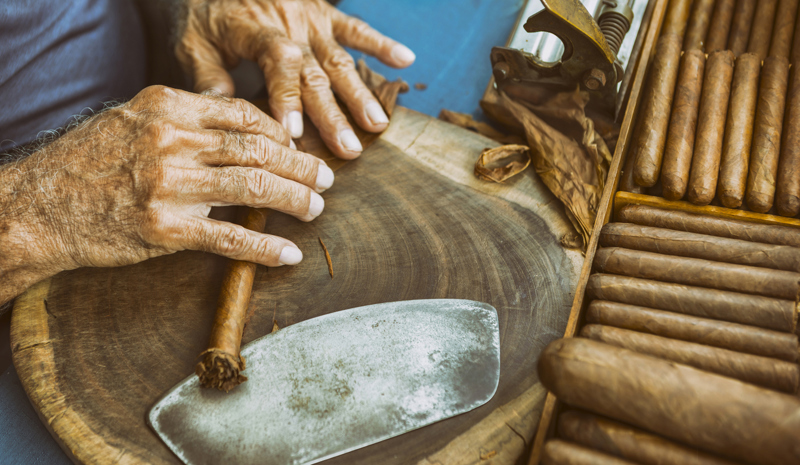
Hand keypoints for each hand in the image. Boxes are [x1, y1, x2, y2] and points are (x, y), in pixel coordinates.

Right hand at [0, 86, 331, 286]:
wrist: (38, 206)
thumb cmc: (88, 162)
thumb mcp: (132, 120)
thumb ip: (184, 120)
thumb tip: (239, 129)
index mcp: (168, 108)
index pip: (243, 115)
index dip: (281, 133)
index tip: (297, 148)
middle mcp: (172, 140)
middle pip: (258, 149)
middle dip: (300, 166)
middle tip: (324, 179)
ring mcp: (169, 185)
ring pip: (253, 188)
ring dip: (294, 199)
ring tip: (316, 208)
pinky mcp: (165, 229)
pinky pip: (229, 239)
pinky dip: (265, 249)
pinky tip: (288, 255)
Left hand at [176, 0, 414, 158]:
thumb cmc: (202, 17)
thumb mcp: (190, 44)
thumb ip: (207, 77)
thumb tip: (221, 114)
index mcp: (252, 28)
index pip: (277, 62)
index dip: (287, 97)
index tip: (294, 134)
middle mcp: (287, 22)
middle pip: (314, 72)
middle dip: (333, 114)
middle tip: (349, 149)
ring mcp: (310, 18)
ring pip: (338, 60)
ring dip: (360, 94)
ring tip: (378, 125)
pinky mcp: (324, 13)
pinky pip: (355, 27)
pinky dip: (381, 43)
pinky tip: (406, 61)